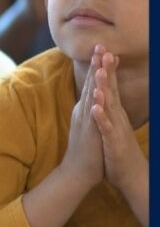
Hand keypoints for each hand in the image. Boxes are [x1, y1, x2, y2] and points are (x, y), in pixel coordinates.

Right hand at [60, 44, 104, 188]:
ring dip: (95, 81)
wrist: (77, 170)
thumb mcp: (87, 123)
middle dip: (96, 65)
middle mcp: (84, 111)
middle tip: (100, 45)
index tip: (102, 48)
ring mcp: (85, 121)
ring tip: (100, 65)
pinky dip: (95, 107)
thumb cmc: (86, 149)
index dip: (97, 65)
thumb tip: (90, 96)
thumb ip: (88, 108)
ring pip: (91, 97)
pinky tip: (97, 97)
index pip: (92, 82)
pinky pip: (93, 118)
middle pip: (90, 84)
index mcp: (85, 108)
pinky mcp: (89, 133)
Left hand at [91, 51, 146, 196]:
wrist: (129, 176)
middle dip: (107, 70)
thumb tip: (104, 96)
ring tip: (101, 72)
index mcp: (114, 113)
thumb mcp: (111, 126)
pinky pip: (106, 128)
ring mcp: (115, 128)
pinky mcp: (112, 142)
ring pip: (110, 105)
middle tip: (104, 50)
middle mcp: (117, 117)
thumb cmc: (116, 150)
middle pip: (111, 89)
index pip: (111, 87)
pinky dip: (101, 117)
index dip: (107, 69)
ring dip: (106, 89)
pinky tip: (96, 107)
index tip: (103, 50)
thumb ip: (108, 111)